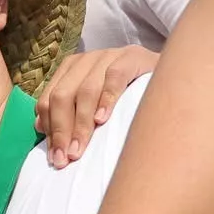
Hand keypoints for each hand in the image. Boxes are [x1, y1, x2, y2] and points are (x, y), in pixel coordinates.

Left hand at [34, 45, 156, 167]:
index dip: (50, 129)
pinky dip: (106, 100)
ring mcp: (109, 55)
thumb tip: (40, 127)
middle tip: (65, 158)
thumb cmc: (131, 93)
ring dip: (81, 124)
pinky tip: (103, 120)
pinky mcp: (132, 57)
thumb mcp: (96, 102)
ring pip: (84, 90)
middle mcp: (87, 60)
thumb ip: (69, 111)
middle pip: (62, 96)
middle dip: (61, 130)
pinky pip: (113, 78)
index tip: (55, 157)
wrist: (173, 73)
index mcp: (71, 69)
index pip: (49, 99)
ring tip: (79, 149)